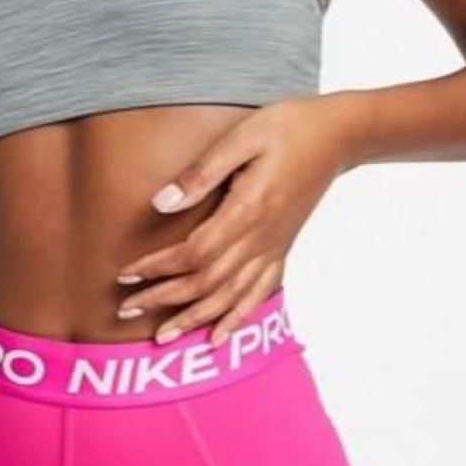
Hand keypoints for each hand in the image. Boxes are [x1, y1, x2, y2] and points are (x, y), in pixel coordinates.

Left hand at [117, 94, 357, 345]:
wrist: (339, 136)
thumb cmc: (288, 127)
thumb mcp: (242, 137)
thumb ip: (201, 173)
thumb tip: (161, 204)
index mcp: (247, 211)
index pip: (193, 253)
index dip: (157, 268)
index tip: (126, 274)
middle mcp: (260, 239)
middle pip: (205, 283)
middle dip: (163, 299)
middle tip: (126, 310)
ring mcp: (272, 249)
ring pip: (228, 297)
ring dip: (193, 319)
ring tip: (162, 336)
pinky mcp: (281, 251)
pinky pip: (258, 296)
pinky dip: (236, 320)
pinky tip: (217, 338)